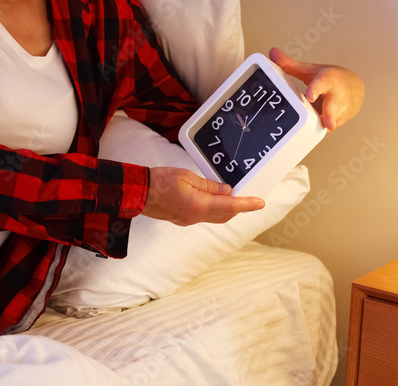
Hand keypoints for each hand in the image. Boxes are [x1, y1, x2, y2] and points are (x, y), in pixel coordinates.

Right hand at [141, 167, 264, 225]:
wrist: (138, 192)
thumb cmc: (159, 180)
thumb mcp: (186, 176)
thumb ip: (208, 185)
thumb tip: (226, 191)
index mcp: (198, 205)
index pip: (230, 206)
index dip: (247, 204)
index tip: (260, 203)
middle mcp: (195, 217)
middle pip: (225, 215)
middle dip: (239, 207)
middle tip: (248, 197)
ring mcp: (188, 220)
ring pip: (215, 218)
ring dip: (226, 209)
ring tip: (232, 196)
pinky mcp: (182, 219)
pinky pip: (204, 217)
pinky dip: (214, 209)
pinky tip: (213, 199)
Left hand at [269, 47, 364, 130]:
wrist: (354, 89)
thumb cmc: (330, 80)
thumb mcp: (311, 71)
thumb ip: (290, 65)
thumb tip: (272, 53)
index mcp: (329, 80)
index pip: (324, 82)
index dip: (317, 88)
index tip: (310, 95)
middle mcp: (337, 96)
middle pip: (334, 106)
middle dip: (331, 114)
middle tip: (328, 123)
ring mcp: (339, 112)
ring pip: (331, 121)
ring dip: (322, 126)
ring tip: (312, 132)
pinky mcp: (337, 124)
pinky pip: (325, 131)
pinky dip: (316, 133)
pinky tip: (306, 136)